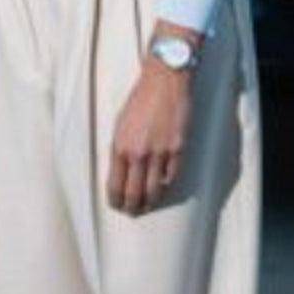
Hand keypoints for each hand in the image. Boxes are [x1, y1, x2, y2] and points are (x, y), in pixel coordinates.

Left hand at [107, 55, 194, 215]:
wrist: (164, 81)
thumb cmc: (140, 100)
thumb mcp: (120, 124)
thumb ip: (120, 149)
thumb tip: (121, 173)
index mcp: (120, 146)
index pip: (115, 185)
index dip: (115, 200)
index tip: (116, 205)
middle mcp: (138, 153)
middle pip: (134, 193)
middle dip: (132, 207)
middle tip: (132, 212)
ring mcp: (160, 153)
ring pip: (154, 190)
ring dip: (150, 202)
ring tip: (147, 206)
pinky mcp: (178, 149)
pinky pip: (172, 176)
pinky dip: (167, 184)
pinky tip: (163, 187)